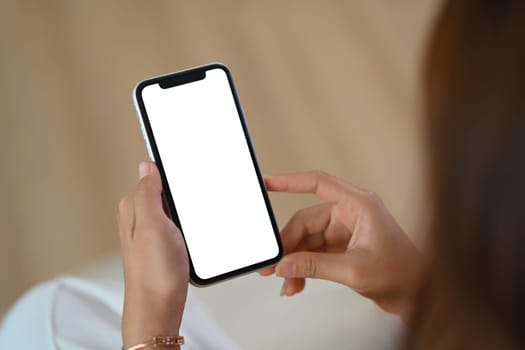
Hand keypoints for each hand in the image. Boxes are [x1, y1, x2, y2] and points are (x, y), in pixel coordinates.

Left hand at [117, 161, 188, 346]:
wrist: (160, 306)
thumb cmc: (155, 272)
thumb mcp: (153, 224)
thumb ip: (148, 193)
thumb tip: (146, 165)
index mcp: (133, 206)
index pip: (153, 175)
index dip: (173, 174)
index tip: (188, 180)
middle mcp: (139, 216)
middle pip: (166, 190)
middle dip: (182, 194)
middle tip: (191, 210)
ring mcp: (151, 230)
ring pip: (174, 207)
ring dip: (186, 212)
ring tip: (191, 225)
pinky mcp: (163, 243)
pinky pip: (177, 223)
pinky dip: (188, 225)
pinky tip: (192, 234)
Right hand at [260, 171, 424, 321]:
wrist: (419, 294)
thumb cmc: (403, 273)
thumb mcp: (353, 269)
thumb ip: (314, 265)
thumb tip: (285, 264)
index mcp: (359, 205)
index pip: (318, 184)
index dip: (290, 182)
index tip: (268, 183)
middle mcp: (350, 213)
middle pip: (306, 221)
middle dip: (288, 244)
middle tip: (273, 264)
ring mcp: (345, 231)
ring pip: (307, 240)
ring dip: (294, 260)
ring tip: (286, 281)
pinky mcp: (342, 247)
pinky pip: (314, 252)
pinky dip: (303, 266)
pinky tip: (296, 281)